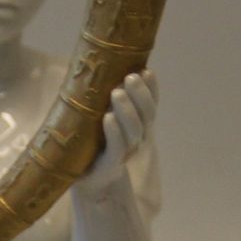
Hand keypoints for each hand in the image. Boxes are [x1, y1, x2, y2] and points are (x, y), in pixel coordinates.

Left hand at [76, 70, 157, 199]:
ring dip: (127, 110)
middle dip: (141, 95)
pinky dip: (114, 132)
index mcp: (139, 123)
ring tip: (117, 92)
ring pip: (134, 130)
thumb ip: (104, 96)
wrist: (88, 180)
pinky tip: (108, 118)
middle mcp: (137, 137)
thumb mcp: (101, 116)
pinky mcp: (111, 163)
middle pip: (146, 115)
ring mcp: (126, 151)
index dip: (152, 88)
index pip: (151, 103)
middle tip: (130, 77)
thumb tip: (94, 61)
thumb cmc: (94, 141)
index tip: (147, 71)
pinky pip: (117, 147)